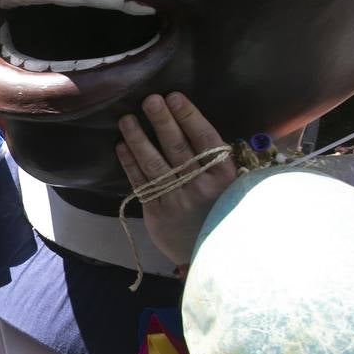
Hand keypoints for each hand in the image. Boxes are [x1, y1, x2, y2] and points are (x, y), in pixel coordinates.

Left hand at [116, 93, 235, 267]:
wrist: (214, 256)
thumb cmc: (222, 213)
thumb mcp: (233, 187)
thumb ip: (218, 162)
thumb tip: (199, 128)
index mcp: (223, 176)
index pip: (204, 139)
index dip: (189, 117)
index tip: (175, 97)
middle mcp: (200, 185)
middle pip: (177, 147)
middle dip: (161, 121)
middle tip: (149, 99)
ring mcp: (177, 199)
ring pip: (154, 163)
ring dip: (138, 139)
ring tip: (126, 119)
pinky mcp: (157, 213)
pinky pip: (141, 184)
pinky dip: (130, 164)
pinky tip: (121, 146)